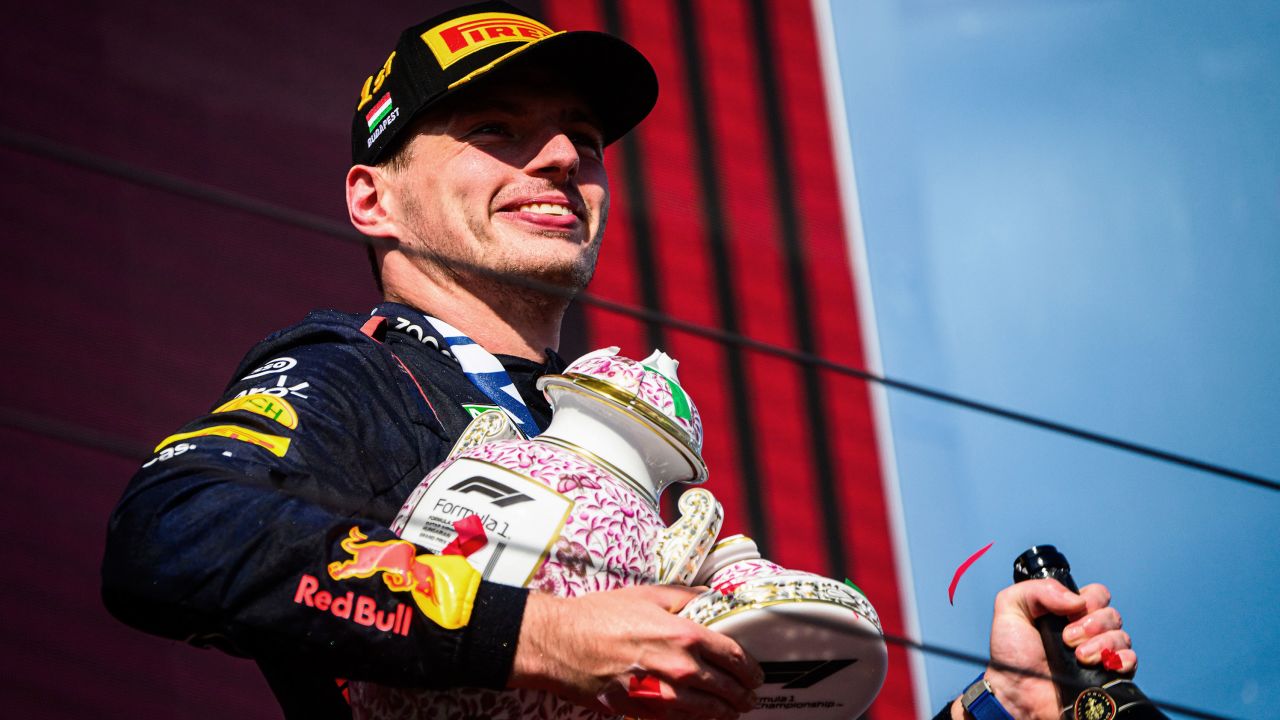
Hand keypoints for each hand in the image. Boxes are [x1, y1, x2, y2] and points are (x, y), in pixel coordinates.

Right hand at [510, 585, 761, 718]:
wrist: (561, 642)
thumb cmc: (601, 614)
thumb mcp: (648, 594)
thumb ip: (686, 596)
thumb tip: (713, 596)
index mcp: (683, 634)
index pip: (732, 656)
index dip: (750, 668)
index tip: (756, 674)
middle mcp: (677, 667)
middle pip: (724, 688)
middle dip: (741, 694)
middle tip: (749, 697)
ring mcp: (659, 693)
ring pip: (705, 710)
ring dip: (724, 712)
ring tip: (732, 712)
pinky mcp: (641, 710)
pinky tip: (700, 718)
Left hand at [950, 579, 1135, 719]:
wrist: (1017, 693)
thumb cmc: (1012, 655)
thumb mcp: (1010, 607)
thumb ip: (1037, 590)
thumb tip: (1076, 599)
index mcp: (1068, 612)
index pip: (1097, 595)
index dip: (1089, 600)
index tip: (1069, 614)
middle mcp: (1088, 631)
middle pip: (1112, 615)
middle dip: (1092, 625)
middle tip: (1067, 639)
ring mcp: (1099, 654)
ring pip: (1122, 636)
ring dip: (1102, 644)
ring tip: (1079, 657)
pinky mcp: (1108, 676)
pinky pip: (1131, 661)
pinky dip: (1121, 660)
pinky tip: (1100, 664)